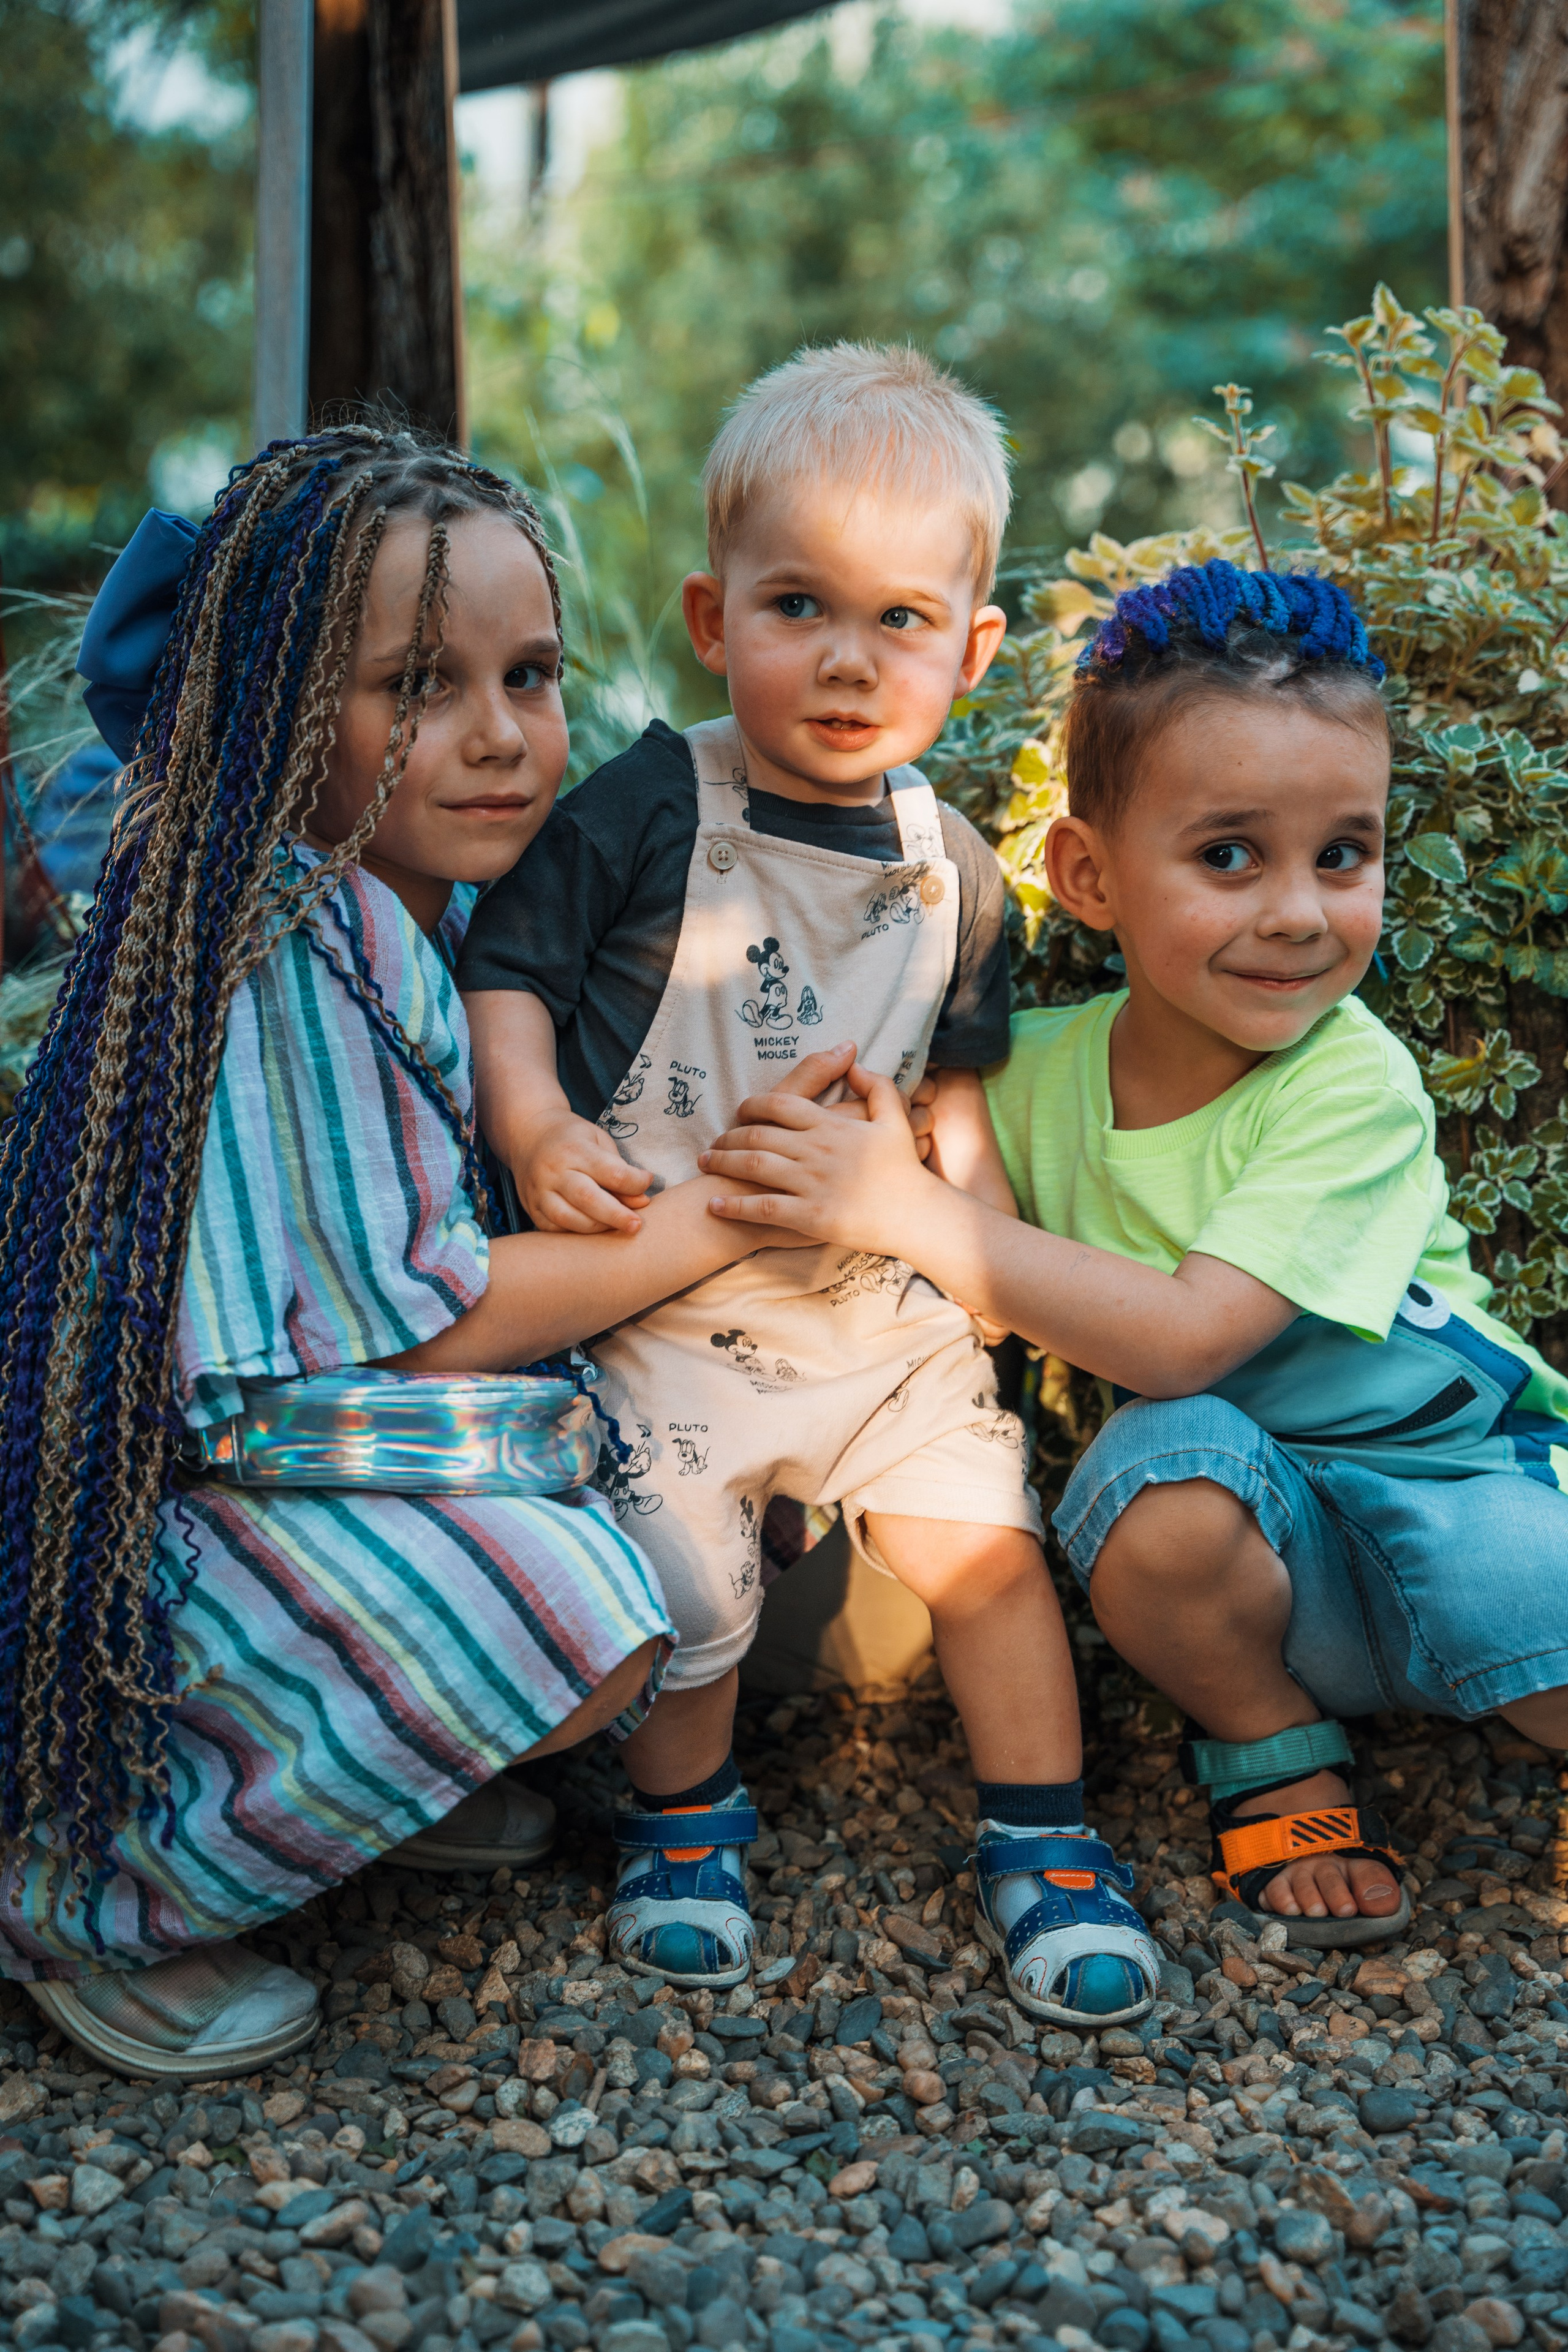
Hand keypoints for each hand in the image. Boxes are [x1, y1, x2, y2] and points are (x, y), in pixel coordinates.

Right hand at [520, 1112, 653, 1234]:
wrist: (528, 1135)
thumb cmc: (572, 1138)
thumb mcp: (598, 1140)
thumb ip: (619, 1169)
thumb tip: (641, 1201)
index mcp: (575, 1149)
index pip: (612, 1172)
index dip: (635, 1182)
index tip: (647, 1182)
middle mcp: (554, 1171)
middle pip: (589, 1199)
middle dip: (617, 1215)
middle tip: (636, 1225)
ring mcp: (539, 1192)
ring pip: (569, 1219)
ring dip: (598, 1228)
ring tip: (616, 1227)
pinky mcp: (532, 1209)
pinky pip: (555, 1229)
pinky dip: (577, 1233)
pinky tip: (593, 1229)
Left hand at [701, 1063, 931, 1247]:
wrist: (917, 1216)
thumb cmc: (904, 1170)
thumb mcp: (896, 1119)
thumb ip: (876, 1087)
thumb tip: (853, 1062)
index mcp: (831, 1126)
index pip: (780, 1104)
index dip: (752, 1105)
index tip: (739, 1111)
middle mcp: (816, 1150)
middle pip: (758, 1134)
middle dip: (729, 1137)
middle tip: (713, 1144)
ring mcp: (811, 1183)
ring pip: (754, 1166)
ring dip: (723, 1164)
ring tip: (705, 1164)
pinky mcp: (810, 1216)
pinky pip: (763, 1207)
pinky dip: (735, 1206)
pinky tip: (715, 1205)